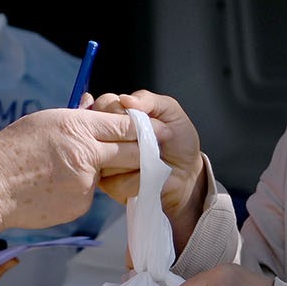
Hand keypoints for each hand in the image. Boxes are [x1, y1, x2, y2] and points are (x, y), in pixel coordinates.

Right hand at [0, 107, 137, 243]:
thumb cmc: (10, 151)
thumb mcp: (41, 121)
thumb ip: (75, 115)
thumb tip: (93, 102)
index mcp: (77, 127)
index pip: (126, 125)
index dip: (142, 127)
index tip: (152, 128)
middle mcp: (87, 154)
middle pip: (133, 152)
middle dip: (141, 150)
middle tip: (146, 149)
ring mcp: (86, 183)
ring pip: (108, 173)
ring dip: (99, 169)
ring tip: (64, 168)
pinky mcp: (81, 206)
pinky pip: (89, 193)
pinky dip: (79, 188)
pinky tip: (54, 187)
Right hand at [89, 90, 205, 242]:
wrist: (187, 171)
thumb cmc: (177, 138)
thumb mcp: (169, 111)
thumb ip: (149, 100)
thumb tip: (126, 99)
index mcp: (116, 114)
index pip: (103, 105)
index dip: (120, 112)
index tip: (141, 120)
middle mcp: (105, 138)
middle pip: (100, 132)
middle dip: (131, 137)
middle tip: (152, 141)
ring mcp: (105, 162)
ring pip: (107, 158)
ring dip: (135, 158)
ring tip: (152, 158)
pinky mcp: (110, 186)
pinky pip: (117, 181)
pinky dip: (138, 178)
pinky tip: (148, 175)